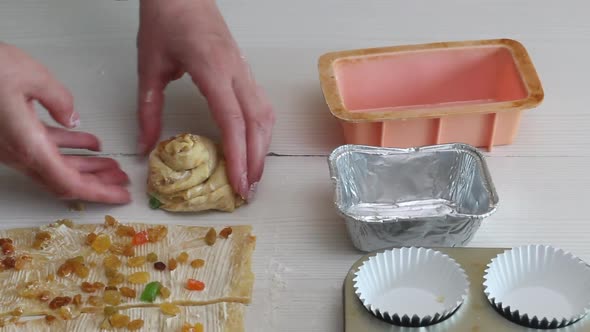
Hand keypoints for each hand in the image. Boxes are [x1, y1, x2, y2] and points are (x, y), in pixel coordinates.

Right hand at [0, 43, 130, 203]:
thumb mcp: (30, 76)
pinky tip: (92, 143)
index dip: (98, 192)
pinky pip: (47, 149)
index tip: (121, 196)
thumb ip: (59, 99)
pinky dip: (71, 148)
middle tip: (124, 181)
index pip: (69, 182)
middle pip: (66, 179)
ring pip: (57, 165)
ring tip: (114, 165)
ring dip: (88, 167)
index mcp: (28, 146)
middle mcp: (20, 153)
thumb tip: (72, 118)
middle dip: (98, 183)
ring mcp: (14, 146)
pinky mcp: (12, 136)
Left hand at [137, 0, 274, 200]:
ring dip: (262, 147)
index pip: (233, 121)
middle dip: (255, 160)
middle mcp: (236, 73)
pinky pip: (262, 105)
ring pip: (265, 115)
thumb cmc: (166, 22)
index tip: (236, 183)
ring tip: (252, 175)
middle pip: (257, 123)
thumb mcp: (149, 66)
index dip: (237, 155)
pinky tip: (254, 146)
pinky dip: (262, 131)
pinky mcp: (245, 71)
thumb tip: (145, 147)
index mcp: (213, 70)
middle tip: (247, 191)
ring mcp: (245, 71)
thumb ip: (148, 109)